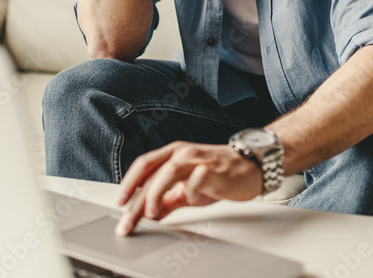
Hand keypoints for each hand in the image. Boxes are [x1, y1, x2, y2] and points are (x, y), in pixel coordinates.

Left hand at [114, 142, 261, 235]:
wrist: (253, 167)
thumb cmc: (220, 174)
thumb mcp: (188, 190)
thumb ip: (168, 200)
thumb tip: (150, 214)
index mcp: (173, 154)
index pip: (143, 166)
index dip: (128, 185)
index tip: (120, 204)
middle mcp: (183, 153)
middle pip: (151, 170)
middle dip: (136, 196)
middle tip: (128, 218)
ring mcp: (199, 159)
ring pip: (169, 171)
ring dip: (157, 193)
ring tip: (151, 213)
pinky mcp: (215, 169)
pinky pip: (197, 179)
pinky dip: (190, 190)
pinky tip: (189, 199)